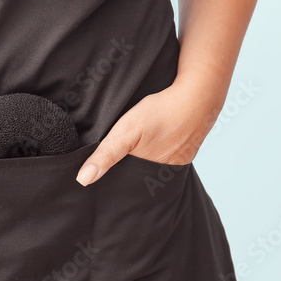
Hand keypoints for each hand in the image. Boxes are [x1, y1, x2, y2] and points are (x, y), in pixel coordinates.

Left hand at [75, 80, 221, 185]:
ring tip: (132, 148)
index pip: (127, 186)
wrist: (198, 94)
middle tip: (115, 159)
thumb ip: (105, 155)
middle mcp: (167, 173)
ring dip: (142, 158)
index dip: (114, 182)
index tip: (100, 178)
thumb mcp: (126, 132)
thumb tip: (82, 180)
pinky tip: (152, 138)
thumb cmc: (163, 112)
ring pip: (152, 163)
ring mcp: (179, 159)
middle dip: (126, 171)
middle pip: (139, 175)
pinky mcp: (186, 146)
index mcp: (152, 176)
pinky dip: (157, 147)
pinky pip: (165, 151)